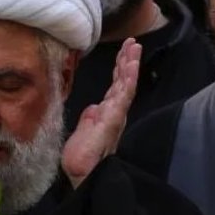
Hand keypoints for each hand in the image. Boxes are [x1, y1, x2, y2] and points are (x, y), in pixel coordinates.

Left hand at [62, 38, 141, 188]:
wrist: (80, 172)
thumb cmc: (81, 156)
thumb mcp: (82, 131)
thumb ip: (90, 118)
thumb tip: (93, 108)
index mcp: (107, 113)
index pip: (115, 86)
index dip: (120, 68)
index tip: (123, 51)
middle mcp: (115, 112)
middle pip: (123, 82)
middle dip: (128, 61)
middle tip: (132, 42)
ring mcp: (115, 115)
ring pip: (126, 85)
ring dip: (130, 65)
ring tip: (134, 47)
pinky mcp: (113, 119)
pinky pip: (123, 96)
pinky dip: (128, 79)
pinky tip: (130, 65)